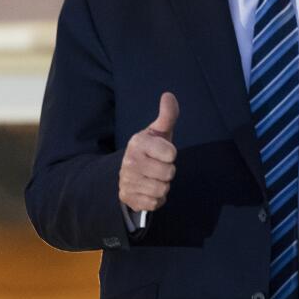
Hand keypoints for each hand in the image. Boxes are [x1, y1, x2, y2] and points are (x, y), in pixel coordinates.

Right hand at [118, 92, 178, 212]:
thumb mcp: (159, 131)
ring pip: (162, 189)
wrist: (130, 172)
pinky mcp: (128, 198)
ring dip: (163, 186)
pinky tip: (149, 190)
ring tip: (154, 178)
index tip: (162, 152)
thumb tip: (168, 95)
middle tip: (158, 166)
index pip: (171, 154)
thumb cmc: (152, 149)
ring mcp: (127, 181)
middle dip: (168, 171)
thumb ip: (167, 115)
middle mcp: (129, 162)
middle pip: (168, 173)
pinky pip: (155, 203)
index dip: (171, 154)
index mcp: (138, 143)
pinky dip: (156, 199)